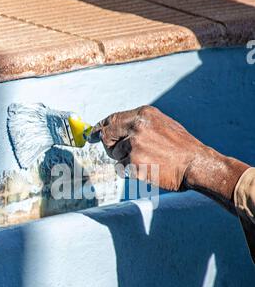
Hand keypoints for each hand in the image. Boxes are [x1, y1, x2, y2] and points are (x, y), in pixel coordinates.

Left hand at [90, 105, 248, 200]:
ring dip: (126, 161)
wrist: (195, 164)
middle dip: (109, 146)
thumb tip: (116, 129)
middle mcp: (136, 127)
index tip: (92, 134)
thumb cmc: (182, 147)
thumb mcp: (162, 124)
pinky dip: (131, 171)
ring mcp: (134, 145)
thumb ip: (139, 125)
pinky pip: (122, 168)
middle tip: (119, 153)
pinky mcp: (134, 163)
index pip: (112, 119)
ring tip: (147, 161)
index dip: (100, 128)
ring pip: (116, 155)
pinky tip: (147, 169)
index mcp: (143, 114)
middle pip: (107, 136)